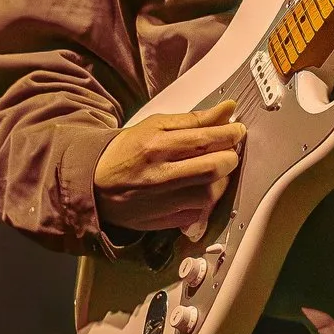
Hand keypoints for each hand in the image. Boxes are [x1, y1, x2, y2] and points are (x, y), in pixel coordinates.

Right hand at [95, 100, 243, 238]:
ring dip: (221, 180)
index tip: (237, 131)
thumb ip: (194, 120)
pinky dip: (207, 201)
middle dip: (230, 157)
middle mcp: (160, 175)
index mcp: (156, 145)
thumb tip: (228, 110)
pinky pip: (201, 213)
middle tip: (229, 151)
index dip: (230, 134)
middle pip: (214, 168)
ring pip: (211, 194)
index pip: (206, 138)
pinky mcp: (167, 222)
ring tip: (214, 170)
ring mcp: (164, 202)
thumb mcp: (155, 127)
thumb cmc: (128, 152)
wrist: (96, 185)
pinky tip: (199, 189)